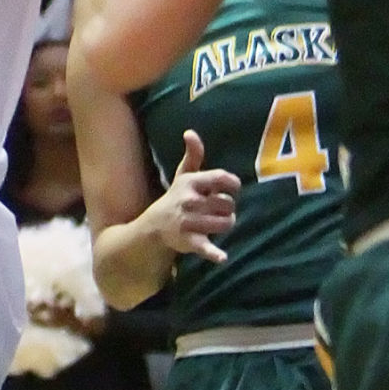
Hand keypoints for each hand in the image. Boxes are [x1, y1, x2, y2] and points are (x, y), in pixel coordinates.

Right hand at [148, 131, 239, 263]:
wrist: (155, 226)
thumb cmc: (176, 197)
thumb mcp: (183, 175)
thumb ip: (193, 155)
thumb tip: (190, 132)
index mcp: (192, 183)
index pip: (221, 179)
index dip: (232, 184)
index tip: (233, 188)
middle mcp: (191, 201)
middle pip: (227, 204)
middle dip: (228, 208)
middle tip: (221, 209)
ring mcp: (189, 222)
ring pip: (224, 223)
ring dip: (226, 224)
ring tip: (219, 222)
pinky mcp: (189, 241)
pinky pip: (205, 247)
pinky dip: (214, 253)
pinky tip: (222, 257)